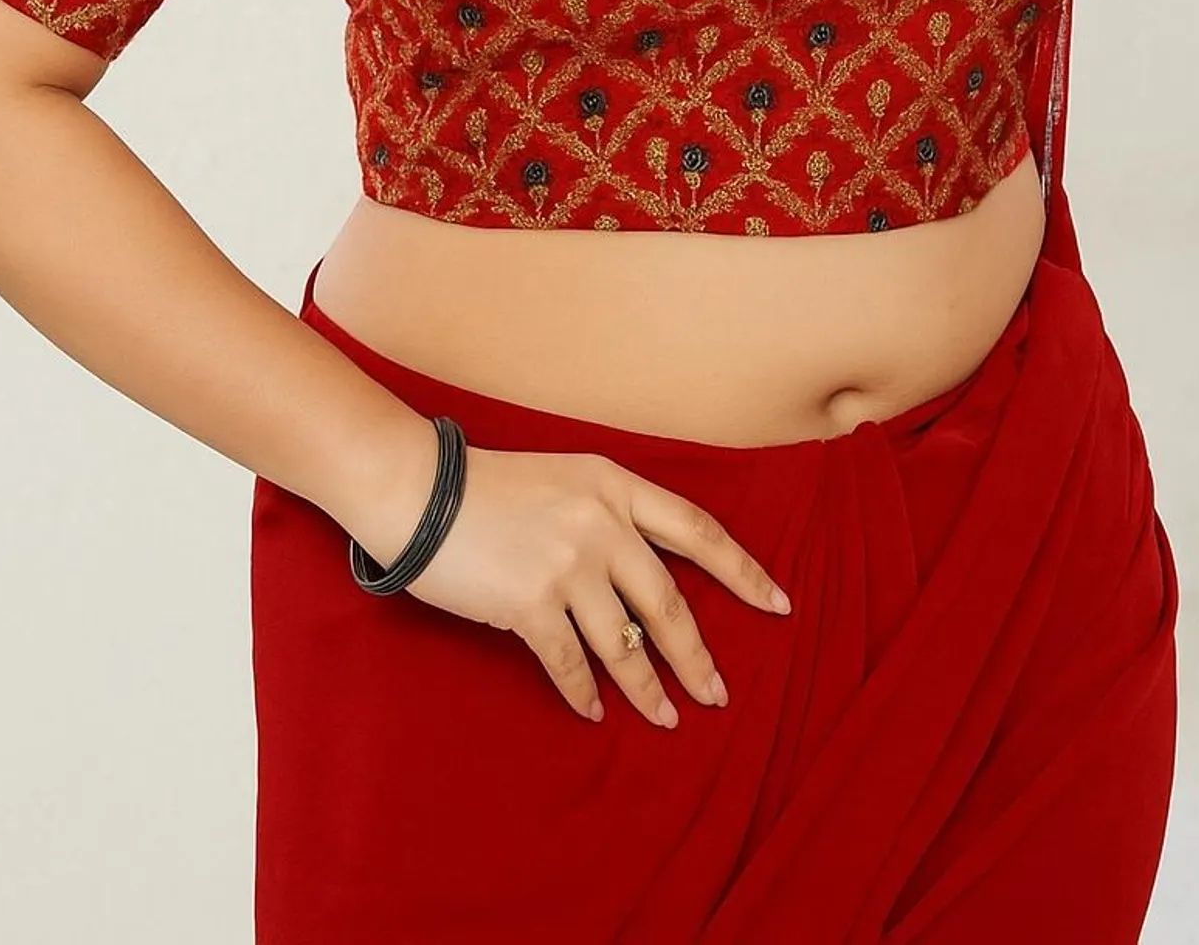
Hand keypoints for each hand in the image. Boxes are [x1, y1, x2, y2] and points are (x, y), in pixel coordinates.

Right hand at [358, 436, 792, 727]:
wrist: (419, 491)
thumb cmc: (490, 487)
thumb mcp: (566, 479)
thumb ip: (610, 514)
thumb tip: (649, 574)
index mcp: (615, 485)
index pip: (699, 531)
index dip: (744, 572)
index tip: (779, 604)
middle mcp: (601, 524)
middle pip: (670, 602)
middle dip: (698, 657)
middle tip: (718, 694)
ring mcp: (567, 564)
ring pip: (626, 644)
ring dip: (648, 690)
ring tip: (667, 719)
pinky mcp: (531, 603)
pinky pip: (572, 663)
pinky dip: (585, 693)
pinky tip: (594, 713)